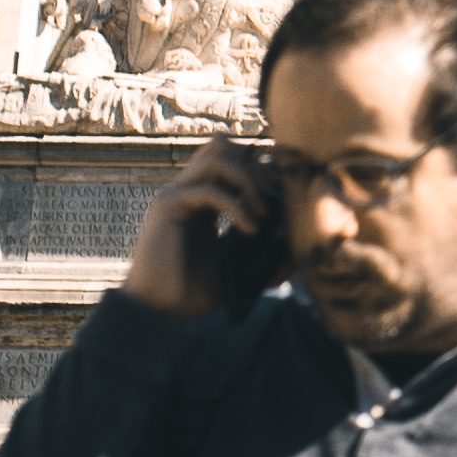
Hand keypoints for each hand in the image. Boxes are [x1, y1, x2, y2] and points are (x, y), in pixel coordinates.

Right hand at [119, 146, 270, 318]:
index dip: (262, 168)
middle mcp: (188, 190)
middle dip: (255, 166)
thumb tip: (298, 252)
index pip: (233, 158)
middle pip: (223, 144)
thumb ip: (265, 257)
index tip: (283, 195)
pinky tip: (249, 229)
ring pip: (217, 156)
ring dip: (248, 179)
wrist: (158, 311)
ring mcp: (176, 194)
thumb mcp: (238, 270)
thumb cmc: (192, 292)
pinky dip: (236, 205)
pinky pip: (210, 189)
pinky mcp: (167, 206)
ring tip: (261, 212)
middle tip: (271, 200)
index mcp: (204, 199)